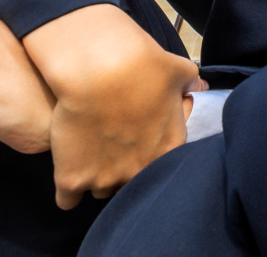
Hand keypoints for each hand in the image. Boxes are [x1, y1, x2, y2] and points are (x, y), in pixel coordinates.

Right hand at [21, 4, 203, 208]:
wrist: (101, 68)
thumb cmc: (144, 65)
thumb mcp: (178, 70)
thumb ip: (190, 83)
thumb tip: (199, 86)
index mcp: (168, 150)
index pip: (161, 169)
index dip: (148, 156)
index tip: (138, 142)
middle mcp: (139, 171)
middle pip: (131, 183)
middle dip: (124, 168)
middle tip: (113, 145)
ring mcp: (105, 179)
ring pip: (101, 191)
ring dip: (97, 177)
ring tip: (89, 154)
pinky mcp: (72, 180)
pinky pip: (67, 201)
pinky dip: (67, 190)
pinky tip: (67, 173)